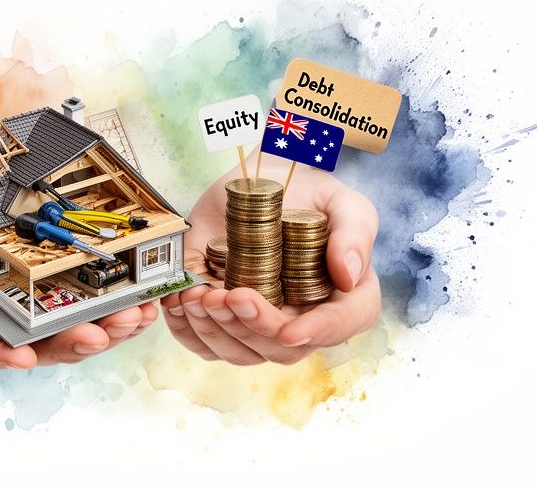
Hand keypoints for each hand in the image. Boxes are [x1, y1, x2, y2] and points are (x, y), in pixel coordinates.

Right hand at [0, 183, 158, 368]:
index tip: (24, 357)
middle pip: (31, 348)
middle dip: (69, 344)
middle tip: (100, 334)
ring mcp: (25, 313)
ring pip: (67, 334)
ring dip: (104, 330)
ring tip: (132, 316)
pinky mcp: (56, 296)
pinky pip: (87, 311)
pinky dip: (115, 309)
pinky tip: (142, 302)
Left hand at [162, 154, 380, 364]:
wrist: (252, 183)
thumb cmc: (305, 193)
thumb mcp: (341, 200)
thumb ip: (355, 232)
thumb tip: (349, 275)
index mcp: (344, 297)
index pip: (340, 326)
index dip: (317, 333)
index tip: (289, 329)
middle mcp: (303, 319)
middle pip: (283, 348)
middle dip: (252, 327)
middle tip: (229, 294)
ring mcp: (261, 325)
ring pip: (241, 352)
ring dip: (216, 330)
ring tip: (199, 294)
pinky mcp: (224, 321)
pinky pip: (204, 343)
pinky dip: (188, 328)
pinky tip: (181, 301)